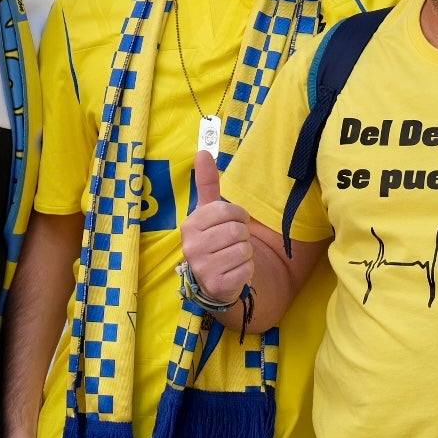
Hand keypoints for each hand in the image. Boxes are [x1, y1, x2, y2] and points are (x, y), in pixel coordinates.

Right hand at [180, 151, 253, 303]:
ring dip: (246, 253)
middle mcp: (191, 247)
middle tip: (232, 243)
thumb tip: (203, 152)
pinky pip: (247, 270)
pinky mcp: (217, 285)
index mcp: (190, 226)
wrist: (213, 280)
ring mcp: (203, 268)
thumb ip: (207, 183)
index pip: (227, 211)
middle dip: (243, 235)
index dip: (239, 216)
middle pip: (237, 230)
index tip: (234, 223)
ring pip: (244, 249)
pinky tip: (234, 271)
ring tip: (232, 256)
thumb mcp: (209, 213)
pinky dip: (247, 270)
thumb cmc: (213, 240)